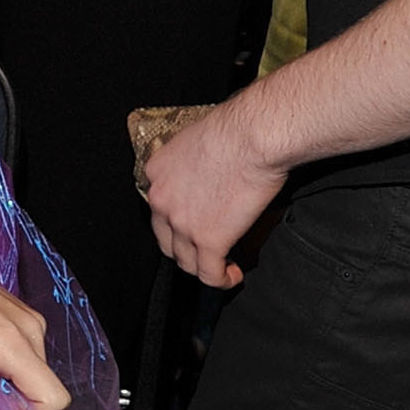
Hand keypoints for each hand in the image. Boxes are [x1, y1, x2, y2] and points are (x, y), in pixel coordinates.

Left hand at [0, 232, 70, 409]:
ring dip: (6, 386)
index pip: (54, 398)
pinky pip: (25, 356)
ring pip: (34, 374)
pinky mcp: (19, 314)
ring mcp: (26, 318)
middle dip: (14, 405)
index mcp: (11, 342)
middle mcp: (29, 328)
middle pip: (45, 388)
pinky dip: (4, 368)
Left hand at [142, 93, 285, 287]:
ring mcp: (182, 223)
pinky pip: (209, 274)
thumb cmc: (236, 129)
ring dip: (203, 267)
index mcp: (156, 173)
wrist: (253, 136)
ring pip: (185, 262)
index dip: (177, 221)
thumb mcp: (196, 142)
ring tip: (223, 265)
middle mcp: (160, 200)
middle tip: (206, 250)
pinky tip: (233, 275)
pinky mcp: (208, 240)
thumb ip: (192, 165)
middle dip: (185, 249)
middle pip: (166, 240)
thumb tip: (207, 178)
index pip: (159, 208)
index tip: (196, 225)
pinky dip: (221, 280)